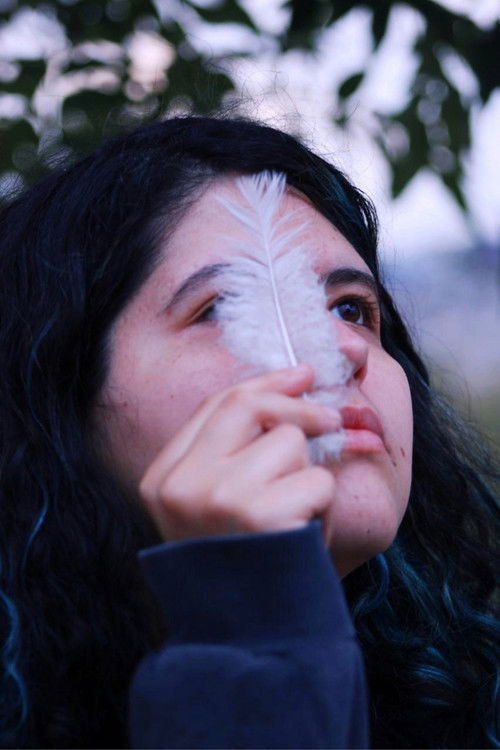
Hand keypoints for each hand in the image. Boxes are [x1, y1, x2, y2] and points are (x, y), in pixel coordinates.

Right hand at [139, 364, 340, 545]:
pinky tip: (303, 537)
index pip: (217, 405)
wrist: (246, 639)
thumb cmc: (243, 565)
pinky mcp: (259, 516)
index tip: (304, 373)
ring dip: (307, 478)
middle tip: (332, 418)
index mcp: (163, 478)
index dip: (267, 382)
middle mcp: (182, 484)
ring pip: (290, 443)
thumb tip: (295, 390)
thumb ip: (236, 452)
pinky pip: (316, 481)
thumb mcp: (217, 507)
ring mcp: (217, 498)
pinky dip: (323, 509)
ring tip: (293, 517)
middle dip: (299, 407)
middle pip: (249, 406)